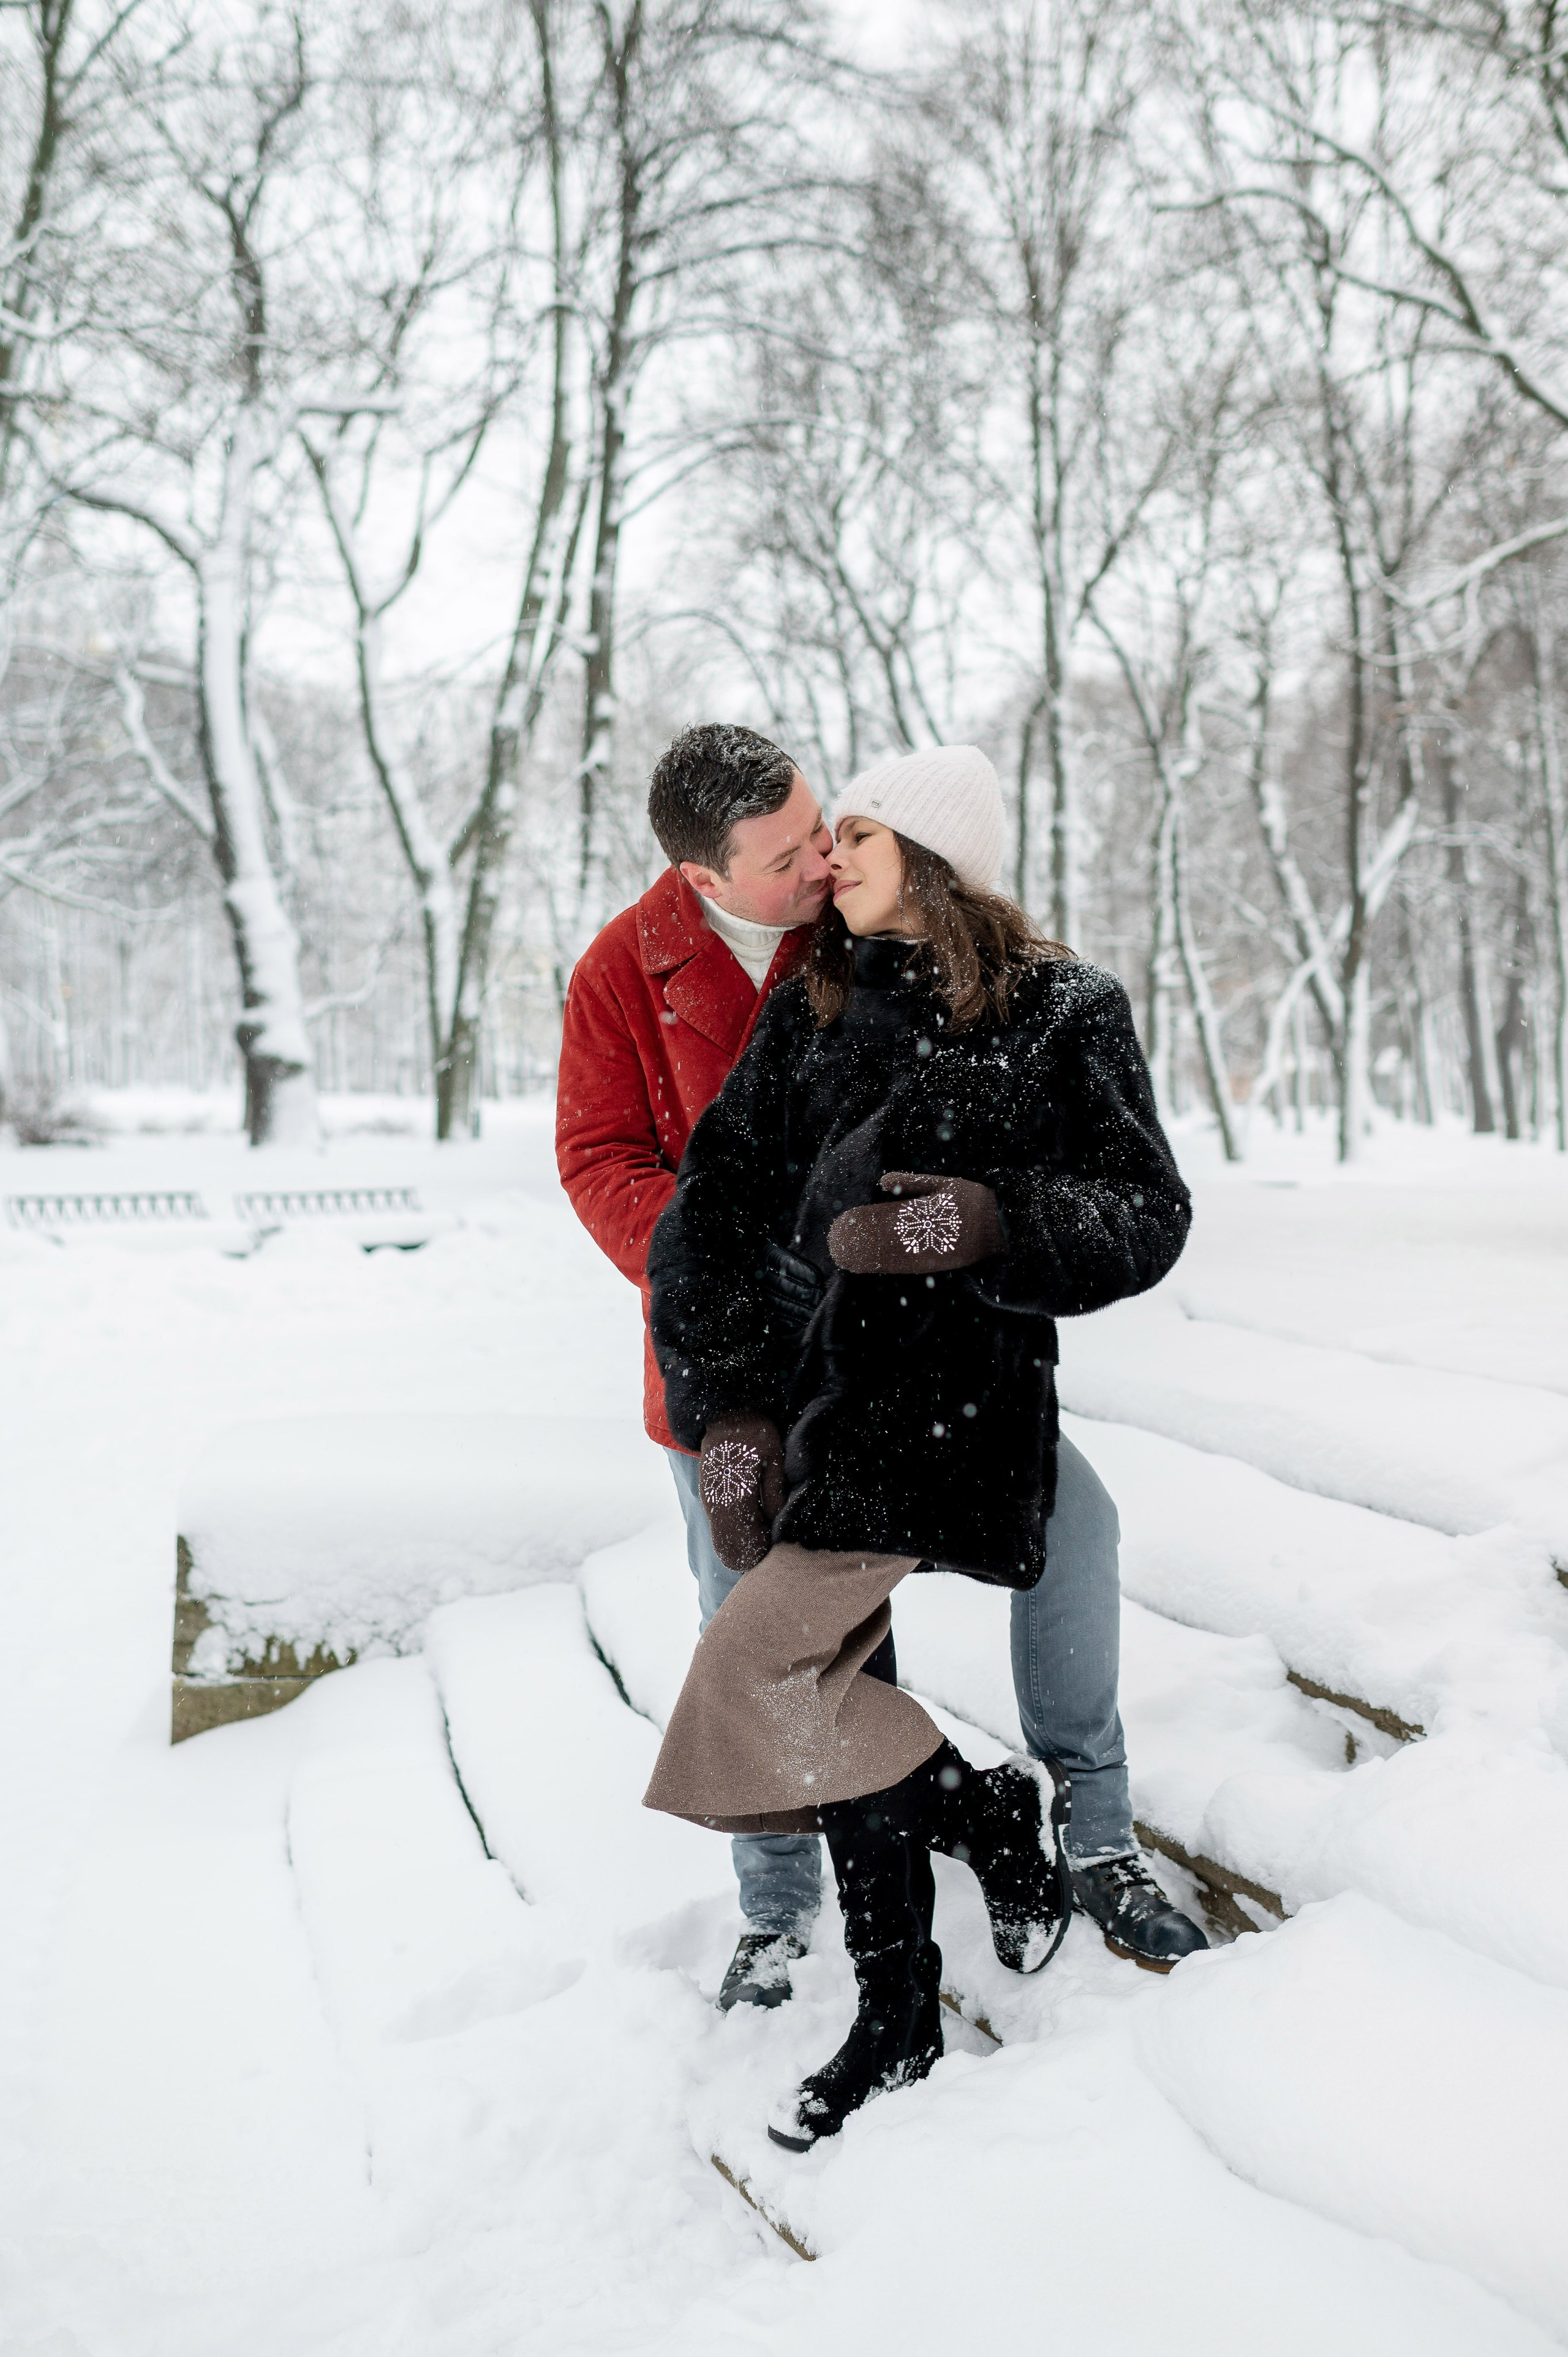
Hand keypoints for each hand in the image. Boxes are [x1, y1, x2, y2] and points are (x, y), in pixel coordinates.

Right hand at [699, 1412, 785, 1571]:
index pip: (745, 1535)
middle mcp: (716, 1499)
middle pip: (729, 1544)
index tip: (774, 1546)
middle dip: (749, 1552)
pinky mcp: (707, 1496)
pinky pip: (717, 1527)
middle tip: (769, 1547)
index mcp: (735, 1490)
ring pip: (720, 1539)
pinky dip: (732, 1535)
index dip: (760, 1547)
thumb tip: (776, 1519)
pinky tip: (750, 1529)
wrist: (726, 1415)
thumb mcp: (774, 1455)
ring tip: (761, 1539)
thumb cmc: (755, 1432)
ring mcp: (708, 1499)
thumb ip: (775, 1489)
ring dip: (740, 1545)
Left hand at [827, 1170, 1003, 1276]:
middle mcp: (926, 1232)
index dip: (867, 1221)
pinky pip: (911, 1267)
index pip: (889, 1216)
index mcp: (926, 1209)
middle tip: (840, 1243)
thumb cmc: (972, 1200)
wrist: (1003, 1225)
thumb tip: (882, 1181)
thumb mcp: (943, 1184)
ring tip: (850, 1257)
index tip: (848, 1221)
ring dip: (872, 1257)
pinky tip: (875, 1267)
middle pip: (887, 1239)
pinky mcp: (939, 1264)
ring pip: (896, 1256)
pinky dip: (891, 1266)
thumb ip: (912, 1182)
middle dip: (863, 1242)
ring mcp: (933, 1250)